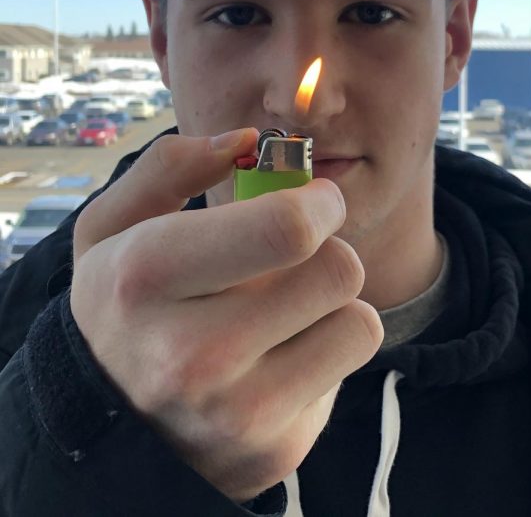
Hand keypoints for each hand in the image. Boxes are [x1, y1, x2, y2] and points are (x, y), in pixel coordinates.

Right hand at [70, 129, 382, 501]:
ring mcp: (237, 414)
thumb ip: (171, 166)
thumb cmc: (121, 308)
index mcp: (149, 278)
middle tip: (294, 255)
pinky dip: (324, 353)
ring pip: (359, 321)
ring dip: (333, 304)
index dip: (320, 202)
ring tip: (284, 309)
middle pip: (338, 268)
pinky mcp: (274, 451)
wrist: (107, 427)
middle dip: (327, 248)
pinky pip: (347, 371)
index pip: (286, 229)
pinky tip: (277, 357)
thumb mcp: (114, 226)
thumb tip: (245, 141)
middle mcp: (192, 355)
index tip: (316, 201)